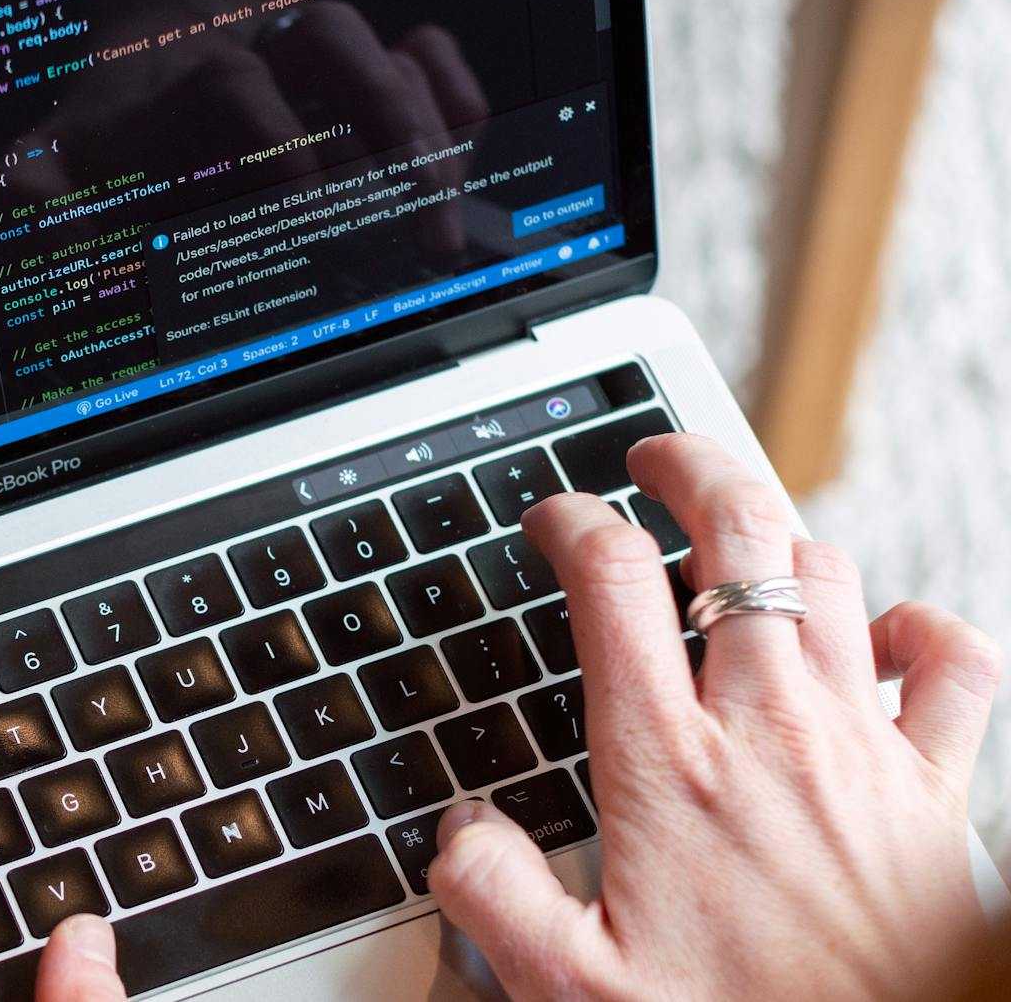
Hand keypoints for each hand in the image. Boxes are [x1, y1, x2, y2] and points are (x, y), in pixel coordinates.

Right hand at [427, 434, 1001, 998]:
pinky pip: (953, 660)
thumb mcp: (575, 989)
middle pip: (735, 530)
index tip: (555, 521)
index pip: (610, 581)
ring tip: (738, 541)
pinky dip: (919, 625)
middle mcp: (766, 729)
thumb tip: (457, 828)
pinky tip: (882, 635)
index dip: (572, 521)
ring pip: (827, 573)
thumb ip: (493, 897)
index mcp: (668, 764)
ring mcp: (860, 744)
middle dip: (689, 467)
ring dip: (778, 537)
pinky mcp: (934, 783)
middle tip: (654, 461)